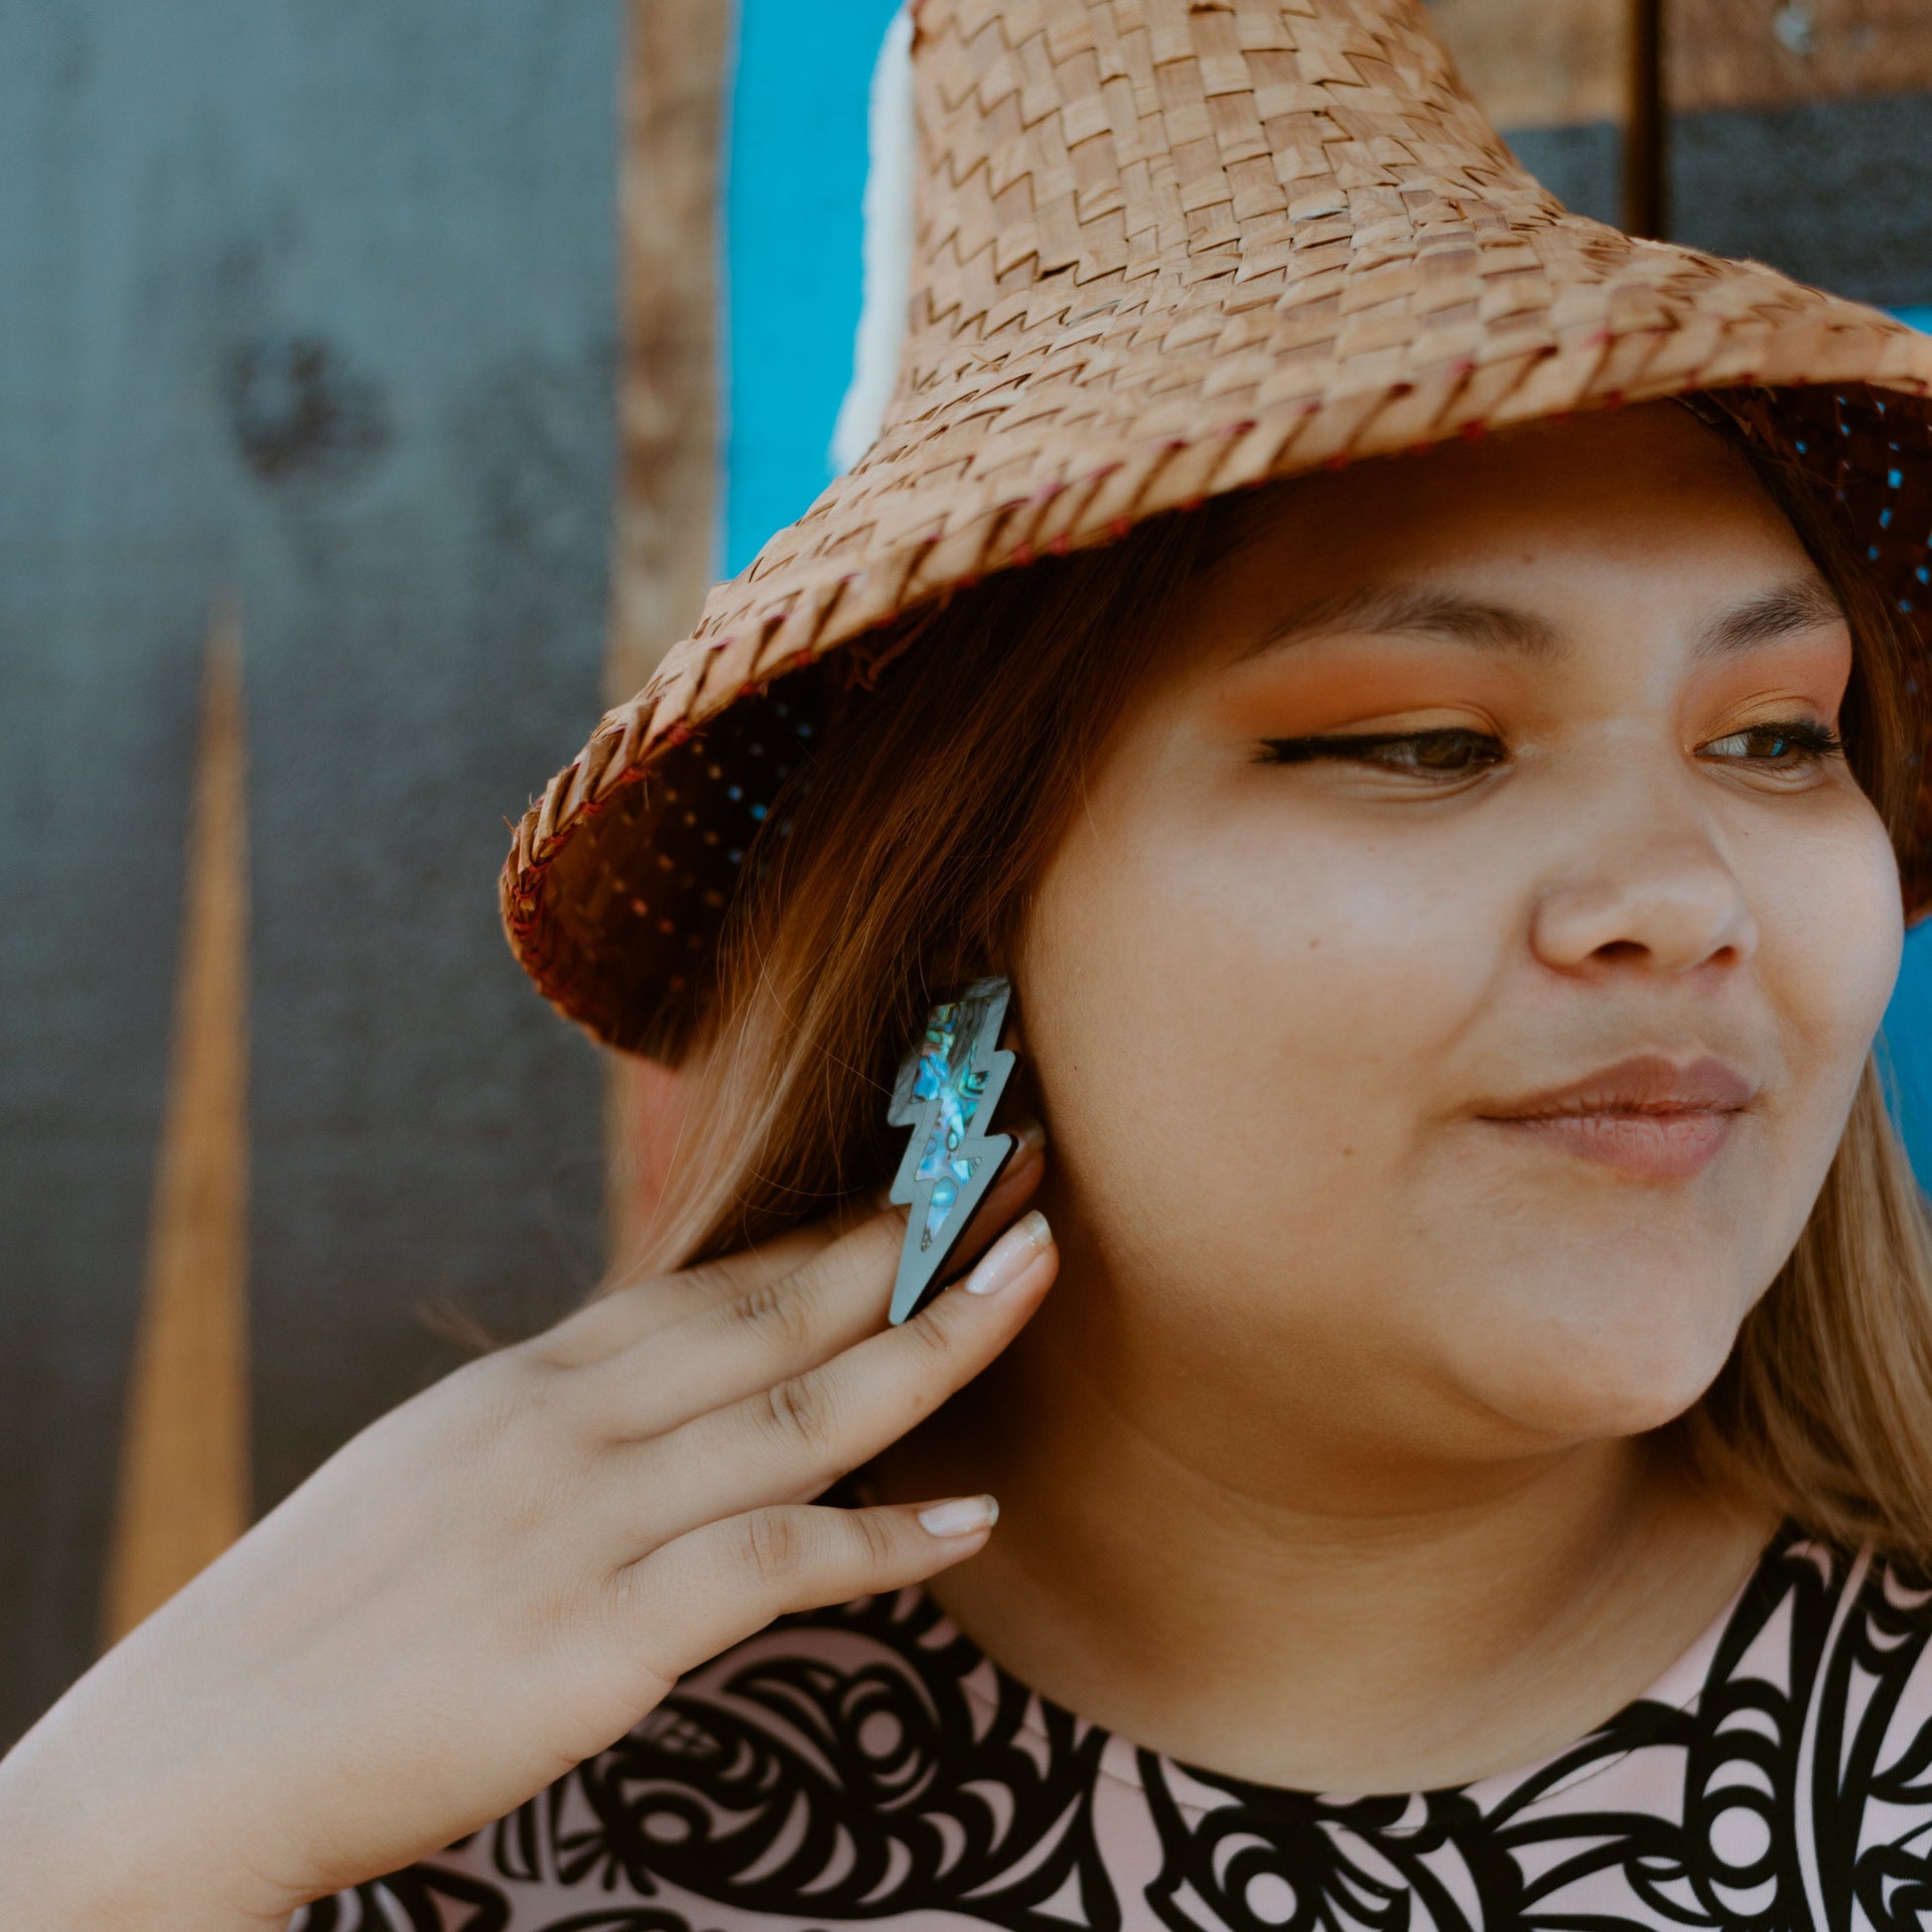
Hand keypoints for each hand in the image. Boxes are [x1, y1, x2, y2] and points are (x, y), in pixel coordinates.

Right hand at [0, 1129, 1054, 1928]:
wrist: (186, 1762)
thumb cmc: (316, 1630)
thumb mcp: (439, 1480)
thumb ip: (561, 1430)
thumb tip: (667, 1399)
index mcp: (529, 1387)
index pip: (714, 1278)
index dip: (837, 1222)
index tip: (930, 1173)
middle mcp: (564, 1426)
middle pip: (776, 1307)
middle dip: (913, 1235)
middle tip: (1022, 1164)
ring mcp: (579, 1524)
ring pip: (799, 1407)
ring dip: (935, 1339)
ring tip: (1036, 1276)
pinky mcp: (589, 1641)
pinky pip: (769, 1567)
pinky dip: (881, 1539)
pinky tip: (973, 1520)